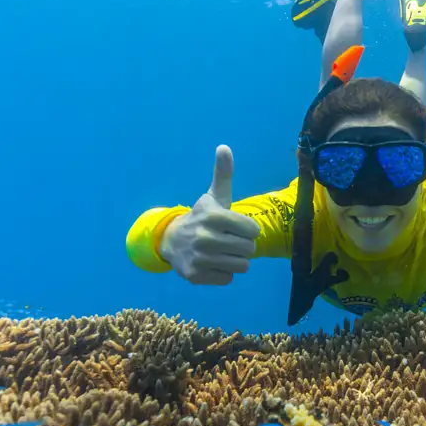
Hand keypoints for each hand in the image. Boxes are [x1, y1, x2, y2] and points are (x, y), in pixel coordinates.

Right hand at [160, 145, 261, 285]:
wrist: (171, 241)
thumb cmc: (202, 218)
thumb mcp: (213, 197)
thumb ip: (223, 174)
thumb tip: (224, 147)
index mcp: (213, 216)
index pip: (253, 230)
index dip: (248, 230)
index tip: (236, 227)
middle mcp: (204, 237)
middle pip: (249, 249)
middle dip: (243, 246)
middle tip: (229, 241)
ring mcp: (199, 258)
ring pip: (242, 266)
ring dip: (235, 260)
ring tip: (222, 252)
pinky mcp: (195, 275)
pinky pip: (228, 279)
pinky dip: (224, 273)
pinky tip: (212, 263)